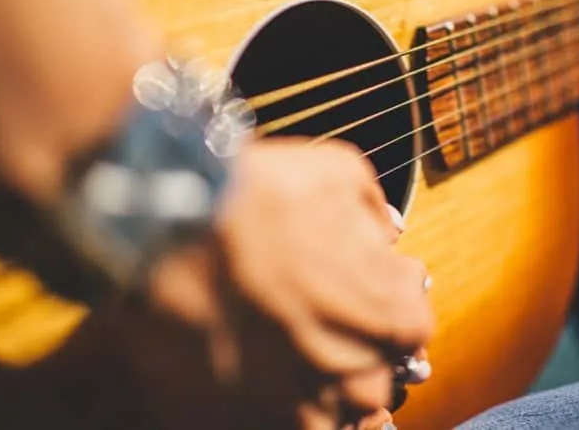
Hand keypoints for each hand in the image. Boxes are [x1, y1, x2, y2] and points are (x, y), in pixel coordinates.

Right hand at [116, 138, 433, 429]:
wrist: (166, 230)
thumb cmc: (256, 197)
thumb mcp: (336, 172)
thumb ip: (373, 210)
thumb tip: (386, 231)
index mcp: (393, 313)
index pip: (412, 324)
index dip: (385, 300)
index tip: (360, 284)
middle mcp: (360, 371)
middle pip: (378, 373)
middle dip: (357, 343)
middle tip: (317, 315)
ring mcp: (308, 407)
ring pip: (339, 412)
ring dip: (323, 382)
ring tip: (288, 349)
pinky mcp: (255, 423)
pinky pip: (294, 427)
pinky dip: (287, 407)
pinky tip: (265, 377)